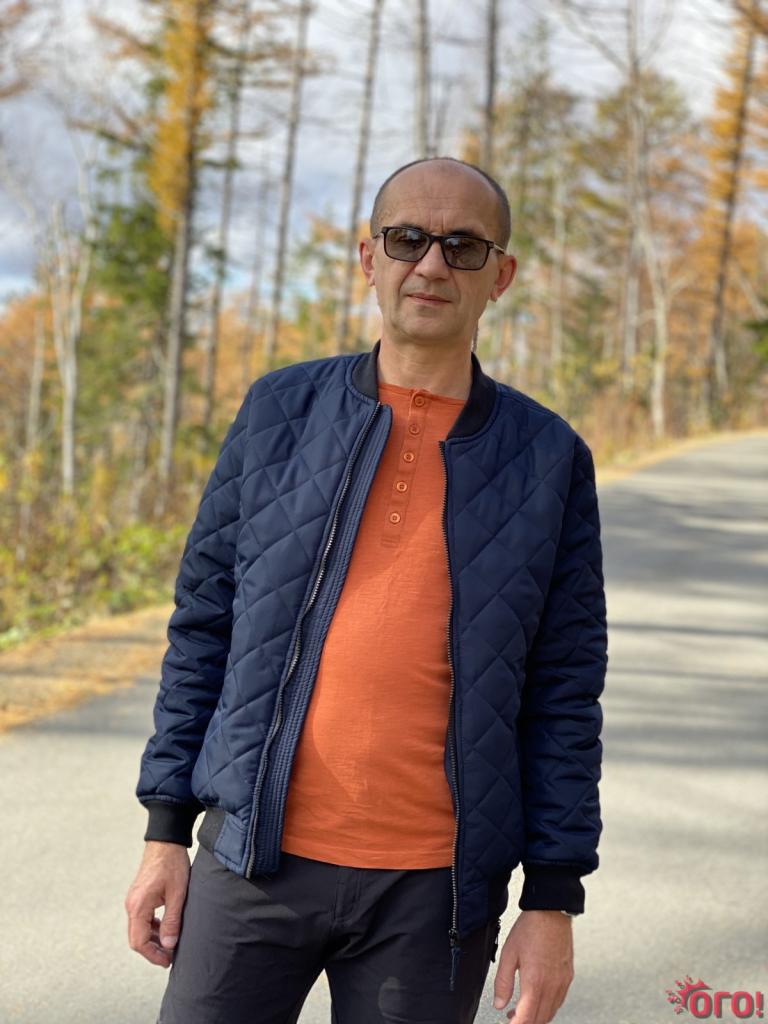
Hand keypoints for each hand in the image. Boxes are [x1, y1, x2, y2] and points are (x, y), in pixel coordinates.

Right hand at [125, 841, 190, 967]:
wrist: (166, 841)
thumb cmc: (172, 864)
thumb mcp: (177, 894)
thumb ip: (172, 921)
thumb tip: (169, 945)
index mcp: (138, 906)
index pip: (139, 942)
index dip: (153, 955)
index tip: (167, 961)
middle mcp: (131, 905)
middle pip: (136, 938)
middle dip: (152, 950)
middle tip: (170, 956)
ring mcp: (133, 900)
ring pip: (138, 930)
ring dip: (152, 940)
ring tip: (170, 944)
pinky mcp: (138, 896)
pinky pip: (141, 919)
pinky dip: (151, 928)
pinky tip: (165, 928)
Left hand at [491, 910, 573, 1022]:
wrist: (552, 912)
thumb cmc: (531, 928)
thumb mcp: (509, 953)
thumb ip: (503, 982)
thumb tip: (499, 1003)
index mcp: (535, 982)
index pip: (526, 1019)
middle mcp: (552, 986)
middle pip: (540, 1020)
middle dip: (525, 1023)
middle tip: (511, 1018)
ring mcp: (562, 982)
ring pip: (551, 1013)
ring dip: (536, 1017)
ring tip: (521, 1011)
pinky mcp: (568, 977)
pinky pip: (559, 1001)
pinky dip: (548, 1008)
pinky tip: (538, 1000)